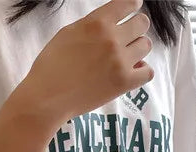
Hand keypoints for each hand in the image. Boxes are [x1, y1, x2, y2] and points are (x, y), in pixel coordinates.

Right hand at [19, 0, 153, 125]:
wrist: (47, 99)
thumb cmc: (50, 67)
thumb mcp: (68, 33)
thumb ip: (92, 25)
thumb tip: (109, 23)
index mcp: (97, 22)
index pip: (128, 4)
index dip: (133, 5)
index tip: (134, 8)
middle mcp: (112, 38)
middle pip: (142, 24)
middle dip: (136, 28)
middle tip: (127, 37)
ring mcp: (120, 61)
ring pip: (145, 46)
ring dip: (137, 50)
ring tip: (125, 58)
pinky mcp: (123, 83)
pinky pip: (147, 72)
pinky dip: (142, 71)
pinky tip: (132, 72)